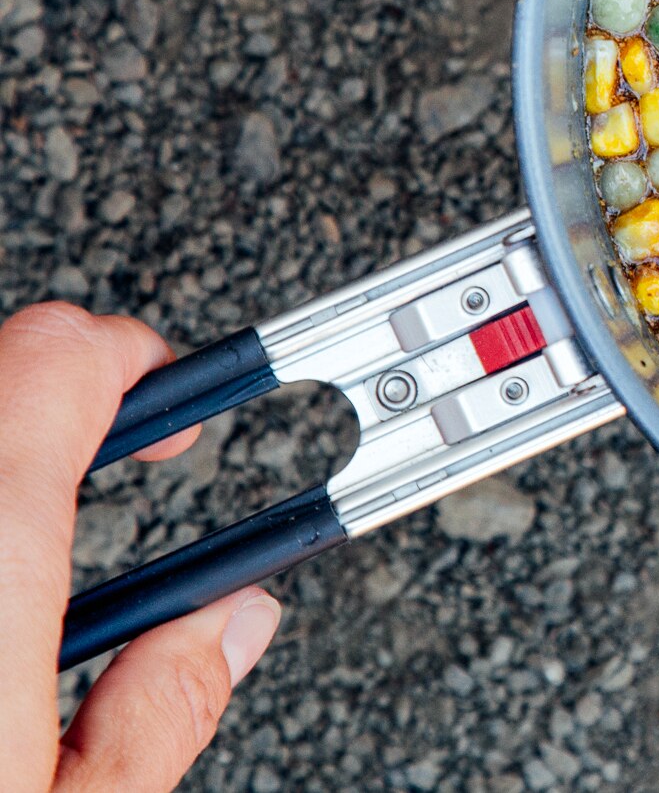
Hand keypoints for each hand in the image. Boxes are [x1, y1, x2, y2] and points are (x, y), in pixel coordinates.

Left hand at [1, 304, 280, 792]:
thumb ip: (162, 708)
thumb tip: (231, 628)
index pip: (65, 355)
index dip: (140, 359)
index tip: (182, 407)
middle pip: (3, 374)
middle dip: (70, 406)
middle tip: (121, 463)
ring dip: (14, 471)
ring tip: (49, 547)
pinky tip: (1, 606)